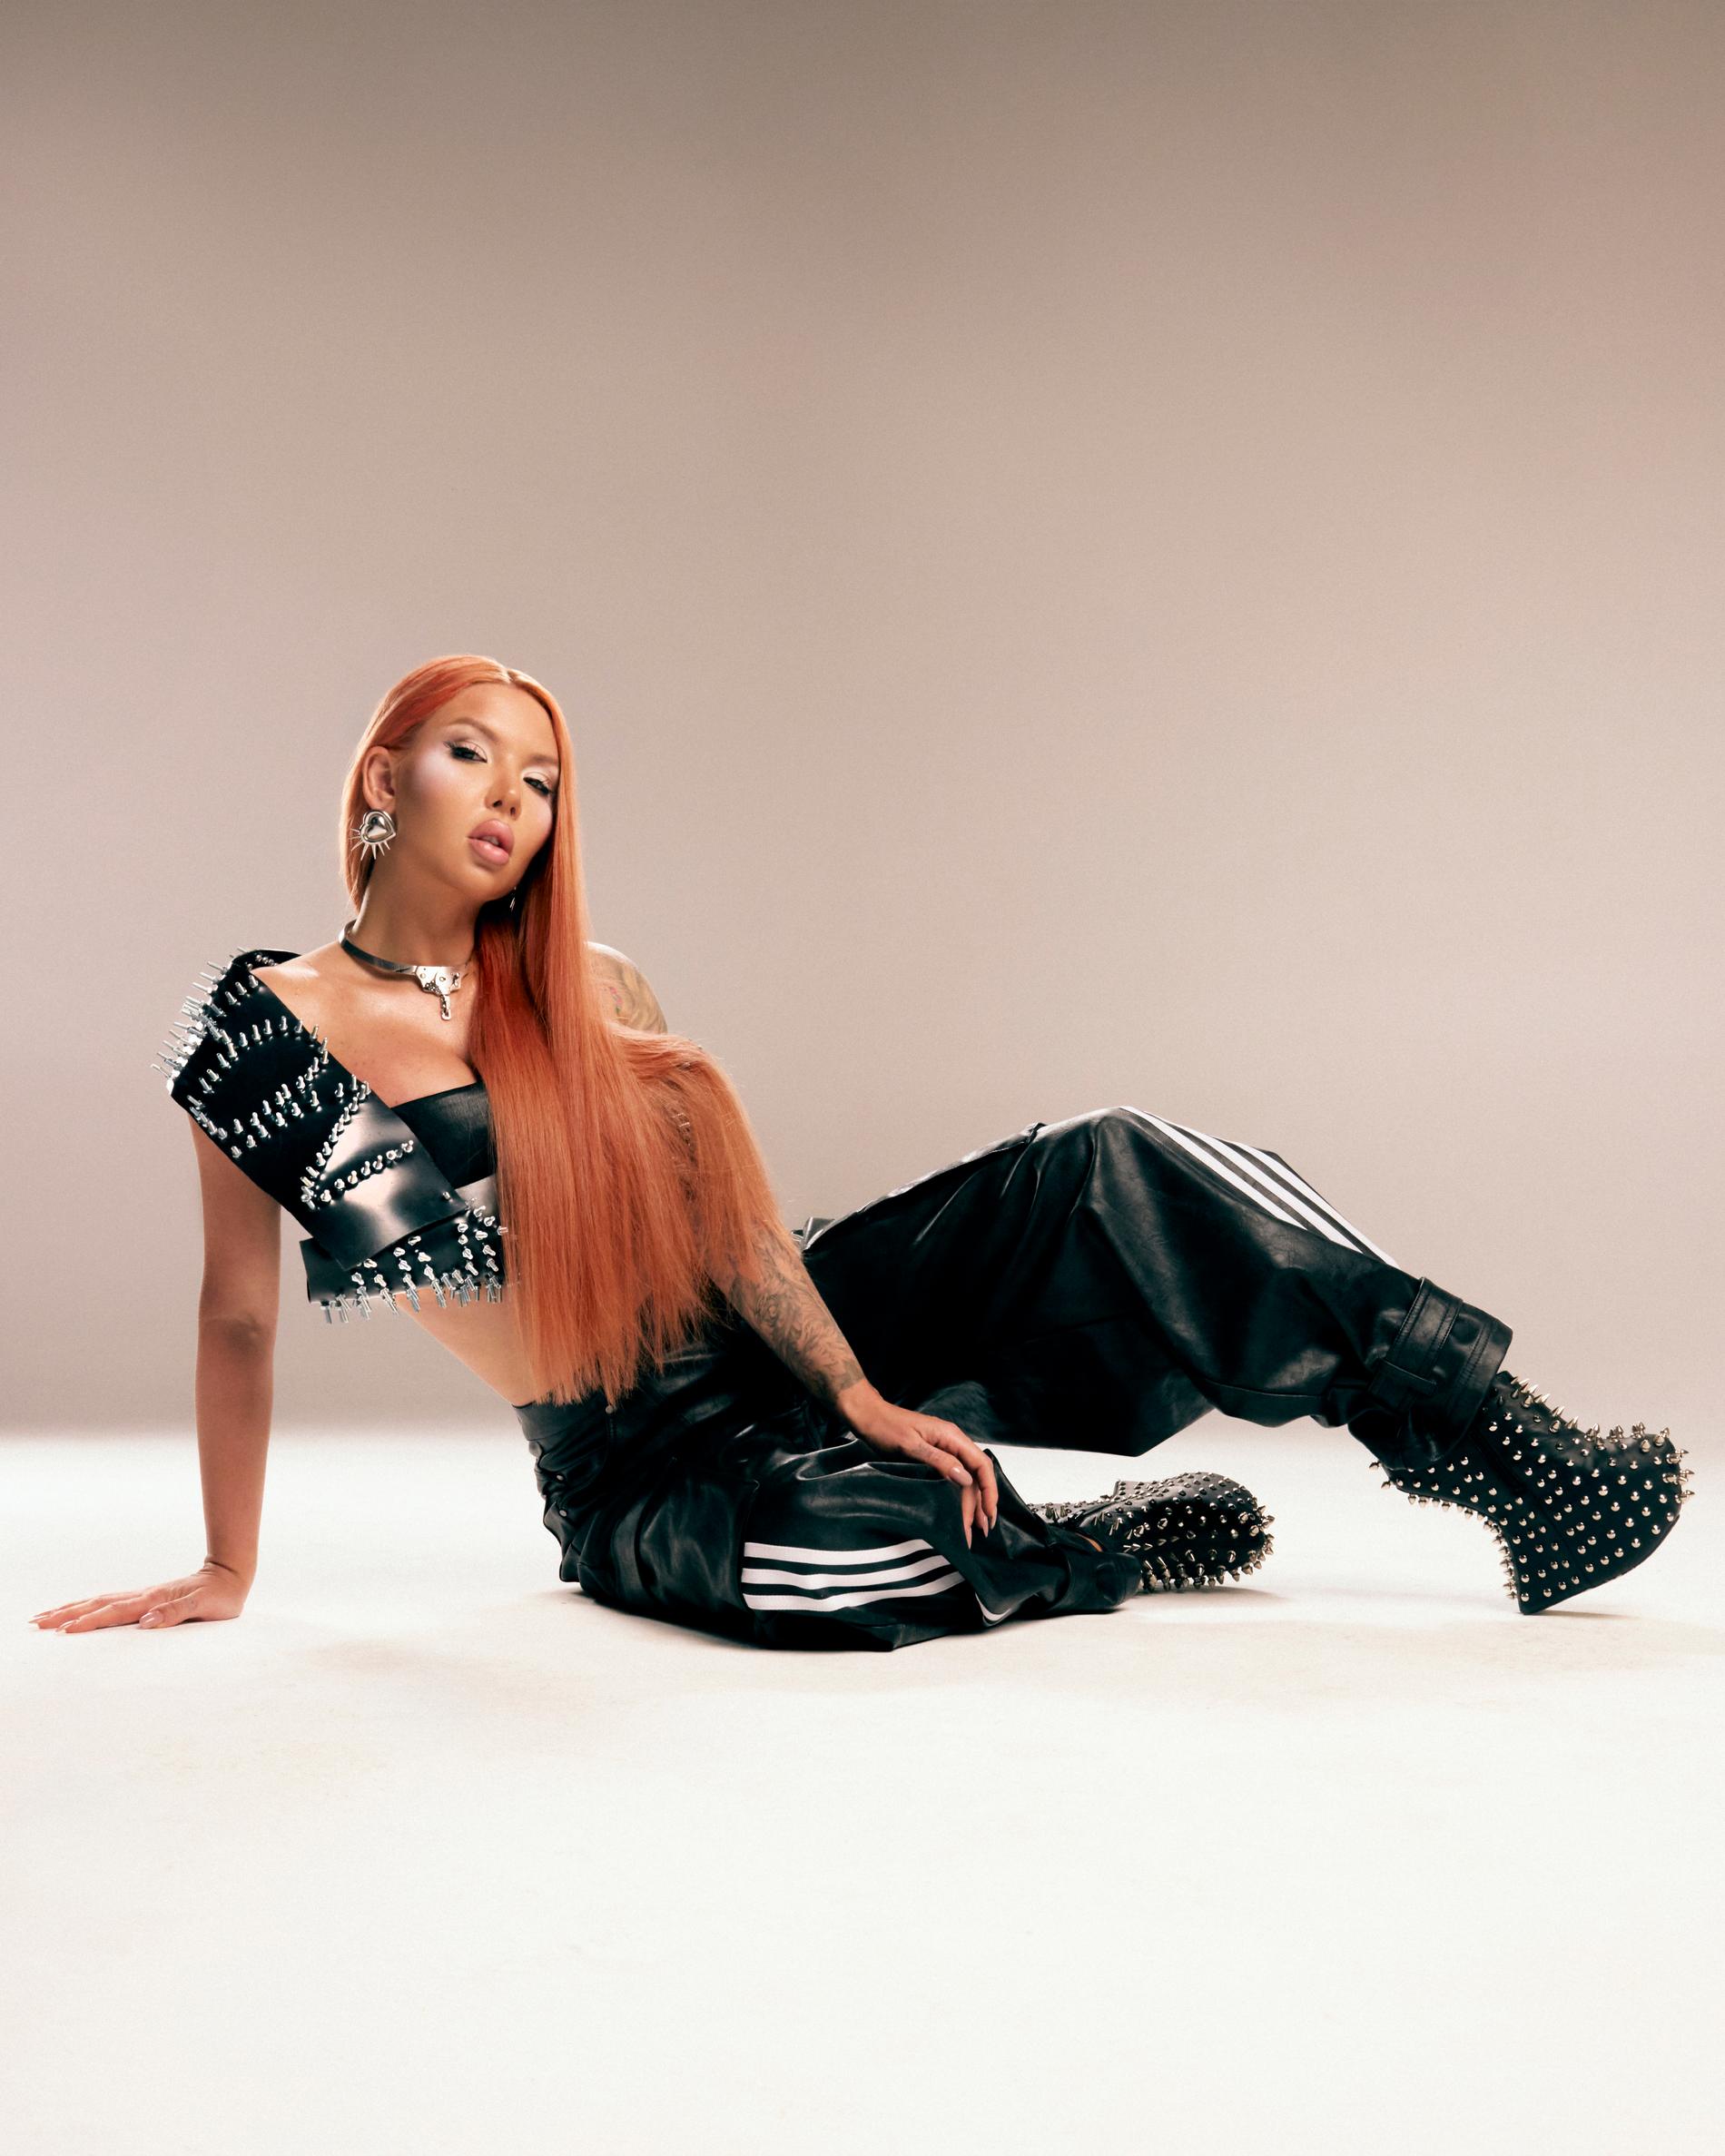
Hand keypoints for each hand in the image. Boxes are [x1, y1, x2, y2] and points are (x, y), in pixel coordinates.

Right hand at [29, 1559, 251, 1633]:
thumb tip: (147, 1622)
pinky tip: (80, 1611)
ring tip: (45, 1616)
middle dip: (67, 1614)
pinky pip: (111, 1602)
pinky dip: (90, 1606)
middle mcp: (144, 1596)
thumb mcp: (206, 1606)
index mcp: (154, 1599)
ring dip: (72, 1608)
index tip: (65, 1631)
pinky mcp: (147, 1598)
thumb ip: (177, 1613)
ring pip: (100, 1601)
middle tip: (36, 1623)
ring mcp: (143, 1595)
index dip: (89, 1622)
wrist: (230, 1574)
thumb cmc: (221, 1595)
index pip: (114, 1613)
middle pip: (97, 1604)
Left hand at [838, 1392, 999, 1544]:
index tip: (988, 1513)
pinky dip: (958, 1496)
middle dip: (980, 1503)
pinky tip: (959, 1510)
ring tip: (974, 1528)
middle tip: (981, 1531)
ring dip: (971, 1503)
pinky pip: (953, 1477)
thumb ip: (939, 1460)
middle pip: (975, 1476)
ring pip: (966, 1479)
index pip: (981, 1465)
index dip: (989, 1490)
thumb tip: (965, 1478)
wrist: (868, 1416)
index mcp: (952, 1437)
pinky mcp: (935, 1456)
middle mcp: (953, 1443)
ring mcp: (944, 1449)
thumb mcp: (910, 1446)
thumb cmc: (886, 1427)